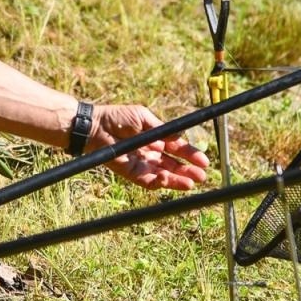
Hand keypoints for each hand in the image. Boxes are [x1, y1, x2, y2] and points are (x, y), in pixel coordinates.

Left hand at [88, 104, 209, 190]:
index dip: (191, 155)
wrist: (96, 126)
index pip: (177, 149)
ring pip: (163, 175)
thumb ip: (162, 129)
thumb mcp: (144, 118)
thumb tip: (179, 137)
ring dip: (177, 180)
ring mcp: (142, 164)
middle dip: (188, 171)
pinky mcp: (131, 173)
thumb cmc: (117, 117)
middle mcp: (151, 153)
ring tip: (191, 183)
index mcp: (156, 139)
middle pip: (173, 165)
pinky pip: (148, 181)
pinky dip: (159, 182)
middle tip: (202, 176)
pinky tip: (168, 180)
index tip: (204, 161)